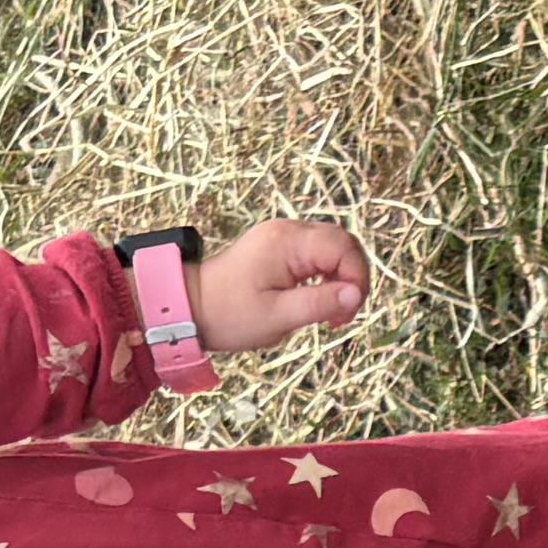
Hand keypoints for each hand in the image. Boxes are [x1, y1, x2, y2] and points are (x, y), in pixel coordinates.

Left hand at [201, 218, 366, 358]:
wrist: (191, 308)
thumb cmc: (230, 315)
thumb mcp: (277, 316)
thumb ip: (319, 304)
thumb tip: (355, 294)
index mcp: (288, 243)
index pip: (343, 247)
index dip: (356, 278)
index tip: (347, 312)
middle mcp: (288, 230)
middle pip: (342, 242)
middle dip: (352, 277)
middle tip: (341, 314)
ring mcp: (283, 235)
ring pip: (332, 247)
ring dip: (340, 277)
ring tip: (330, 311)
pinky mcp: (280, 246)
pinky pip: (317, 253)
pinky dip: (326, 274)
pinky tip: (316, 298)